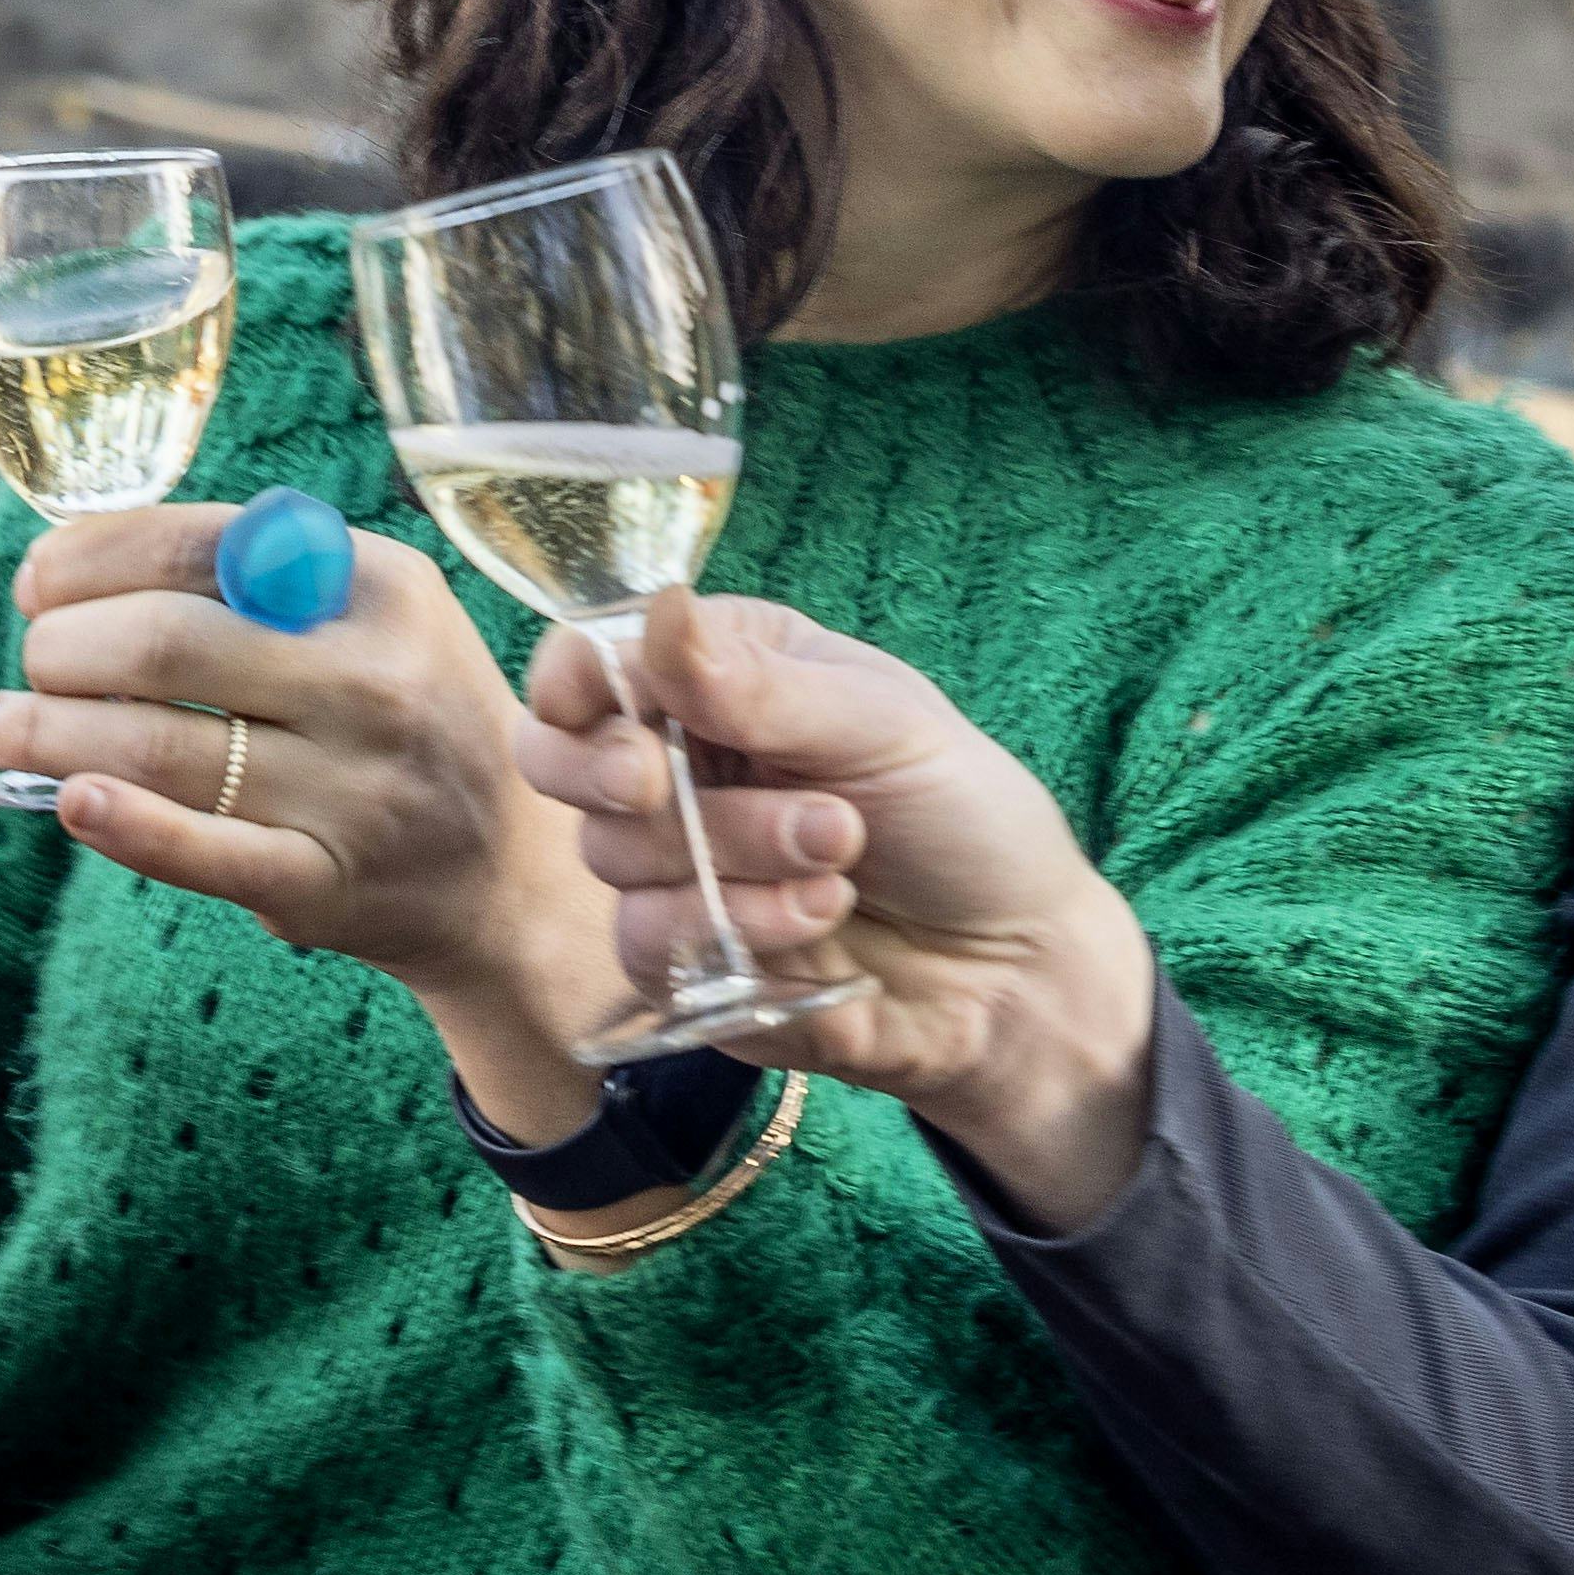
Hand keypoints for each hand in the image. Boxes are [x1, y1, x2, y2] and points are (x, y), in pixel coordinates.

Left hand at [0, 502, 614, 1120]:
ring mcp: (353, 789)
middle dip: (61, 647)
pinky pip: (206, 852)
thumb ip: (254, 580)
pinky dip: (126, 824)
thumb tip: (71, 564)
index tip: (36, 582)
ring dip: (49, 731)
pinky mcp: (324, 884)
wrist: (505, 872)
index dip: (90, 557)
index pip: (199, 544)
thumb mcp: (373, 620)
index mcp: (380, 588)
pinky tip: (67, 800)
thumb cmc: (403, 720)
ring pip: (160, 746)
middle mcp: (373, 682)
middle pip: (166, 642)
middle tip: (31, 662)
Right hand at [523, 595, 1168, 1228]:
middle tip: (659, 781)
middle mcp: (680, 764)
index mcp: (719, 677)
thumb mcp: (883, 726)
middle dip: (611, 771)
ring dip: (732, 852)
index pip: (593, 661)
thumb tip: (659, 611)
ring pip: (614, 854)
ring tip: (840, 852)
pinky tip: (819, 916)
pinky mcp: (683, 959)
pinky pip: (647, 941)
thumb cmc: (963, 816)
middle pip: (558, 758)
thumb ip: (759, 686)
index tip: (601, 707)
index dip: (576, 680)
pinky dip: (736, 926)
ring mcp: (673, 865)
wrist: (1015, 963)